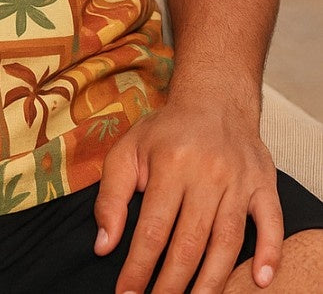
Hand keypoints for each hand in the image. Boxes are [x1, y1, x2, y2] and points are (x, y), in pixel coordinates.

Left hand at [93, 98, 282, 292]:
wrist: (214, 100)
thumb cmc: (167, 131)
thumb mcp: (128, 151)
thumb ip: (111, 196)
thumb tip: (103, 245)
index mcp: (170, 164)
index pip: (153, 228)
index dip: (139, 266)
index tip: (127, 293)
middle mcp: (207, 173)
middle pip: (190, 242)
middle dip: (171, 283)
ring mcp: (238, 180)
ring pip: (227, 241)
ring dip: (212, 281)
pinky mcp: (263, 185)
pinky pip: (271, 222)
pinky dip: (270, 252)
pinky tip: (259, 280)